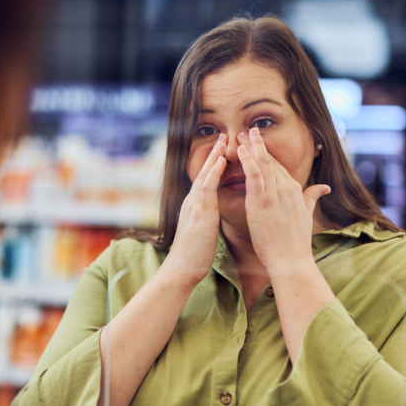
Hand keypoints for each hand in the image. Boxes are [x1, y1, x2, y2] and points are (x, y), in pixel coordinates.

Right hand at [159, 134, 227, 286]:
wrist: (182, 269)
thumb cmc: (195, 255)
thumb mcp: (202, 232)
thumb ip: (206, 220)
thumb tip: (212, 216)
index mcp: (196, 206)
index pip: (206, 180)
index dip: (214, 164)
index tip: (223, 150)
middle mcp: (193, 202)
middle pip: (204, 172)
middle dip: (214, 153)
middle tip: (223, 136)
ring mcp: (194, 205)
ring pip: (205, 175)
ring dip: (214, 156)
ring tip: (223, 139)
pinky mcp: (199, 212)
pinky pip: (207, 187)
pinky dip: (214, 172)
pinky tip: (222, 160)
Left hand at [237, 127, 329, 277]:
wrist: (291, 259)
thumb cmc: (295, 242)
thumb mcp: (307, 215)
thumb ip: (312, 198)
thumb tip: (325, 188)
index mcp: (295, 191)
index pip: (279, 167)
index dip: (268, 154)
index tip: (259, 143)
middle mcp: (286, 188)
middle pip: (270, 161)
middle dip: (258, 145)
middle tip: (247, 130)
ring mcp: (274, 194)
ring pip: (262, 164)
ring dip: (251, 147)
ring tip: (241, 134)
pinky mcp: (262, 201)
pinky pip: (254, 175)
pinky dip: (248, 160)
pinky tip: (240, 150)